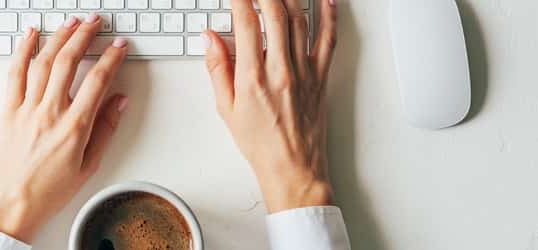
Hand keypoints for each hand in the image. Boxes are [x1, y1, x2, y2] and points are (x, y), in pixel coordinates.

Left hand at [0, 14, 128, 242]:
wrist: (11, 205)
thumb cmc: (48, 191)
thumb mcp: (88, 166)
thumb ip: (105, 129)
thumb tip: (119, 101)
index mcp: (74, 128)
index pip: (97, 81)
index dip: (111, 58)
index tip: (119, 46)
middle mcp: (49, 113)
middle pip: (68, 62)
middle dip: (84, 35)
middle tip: (95, 22)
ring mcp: (26, 109)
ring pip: (43, 62)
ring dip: (58, 37)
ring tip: (71, 22)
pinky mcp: (8, 111)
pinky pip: (15, 73)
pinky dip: (22, 50)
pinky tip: (31, 36)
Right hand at [202, 0, 337, 212]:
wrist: (292, 167)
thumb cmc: (260, 143)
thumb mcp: (226, 108)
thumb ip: (217, 68)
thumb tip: (209, 39)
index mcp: (253, 78)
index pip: (246, 23)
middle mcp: (281, 70)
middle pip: (275, 14)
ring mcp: (304, 71)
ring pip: (300, 21)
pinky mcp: (320, 77)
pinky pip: (328, 39)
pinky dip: (328, 16)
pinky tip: (325, 1)